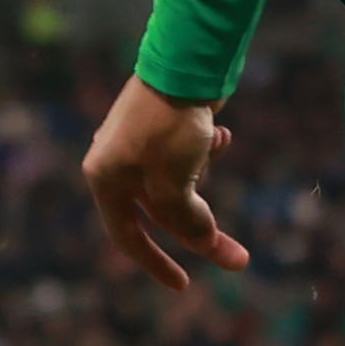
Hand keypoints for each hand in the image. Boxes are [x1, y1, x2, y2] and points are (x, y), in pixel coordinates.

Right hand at [84, 78, 246, 293]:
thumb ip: (187, 224)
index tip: (183, 286)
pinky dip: (208, 152)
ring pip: (179, 184)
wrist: (185, 59)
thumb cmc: (170, 124)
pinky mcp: (166, 127)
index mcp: (105, 179)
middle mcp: (118, 163)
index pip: (128, 237)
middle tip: (239, 257)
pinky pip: (189, 156)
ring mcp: (142, 144)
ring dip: (205, 177)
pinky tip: (221, 133)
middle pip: (162, 214)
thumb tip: (205, 245)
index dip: (155, 264)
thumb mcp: (175, 186)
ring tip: (217, 144)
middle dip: (201, 229)